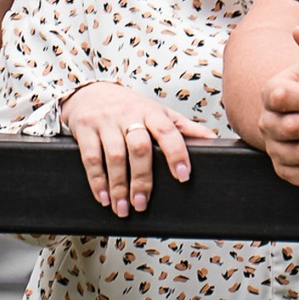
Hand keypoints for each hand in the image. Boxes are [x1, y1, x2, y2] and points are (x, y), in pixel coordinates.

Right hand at [60, 81, 217, 215]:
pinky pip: (90, 158)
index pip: (168, 131)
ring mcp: (106, 122)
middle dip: (142, 178)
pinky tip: (103, 198)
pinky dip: (97, 181)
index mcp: (152, 112)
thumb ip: (183, 127)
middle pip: (139, 148)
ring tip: (123, 208)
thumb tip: (213, 141)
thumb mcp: (158, 112)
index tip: (183, 176)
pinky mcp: (85, 129)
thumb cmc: (130, 106)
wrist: (91, 91)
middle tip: (143, 203)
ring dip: (118, 185)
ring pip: (114, 156)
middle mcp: (129, 116)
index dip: (177, 154)